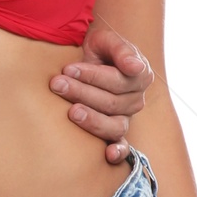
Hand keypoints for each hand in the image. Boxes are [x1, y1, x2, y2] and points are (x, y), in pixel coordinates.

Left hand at [50, 27, 152, 161]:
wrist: (90, 59)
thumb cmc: (99, 49)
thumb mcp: (106, 41)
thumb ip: (120, 49)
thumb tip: (135, 67)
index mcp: (140, 75)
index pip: (117, 79)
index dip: (92, 76)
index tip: (68, 68)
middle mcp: (137, 98)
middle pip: (111, 102)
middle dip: (82, 93)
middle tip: (57, 84)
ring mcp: (127, 117)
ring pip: (114, 124)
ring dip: (91, 119)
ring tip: (71, 112)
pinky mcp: (116, 131)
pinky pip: (122, 145)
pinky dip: (118, 151)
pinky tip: (108, 154)